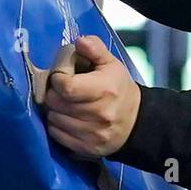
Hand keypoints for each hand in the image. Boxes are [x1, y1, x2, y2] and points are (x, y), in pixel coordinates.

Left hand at [43, 36, 140, 157]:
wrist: (137, 122)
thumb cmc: (118, 88)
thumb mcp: (111, 64)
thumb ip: (95, 49)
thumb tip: (79, 41)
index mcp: (104, 90)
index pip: (65, 86)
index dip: (57, 79)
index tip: (61, 77)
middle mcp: (99, 114)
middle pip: (55, 103)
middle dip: (54, 94)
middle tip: (62, 91)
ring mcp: (93, 134)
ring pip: (53, 119)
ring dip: (54, 110)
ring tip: (65, 105)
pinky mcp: (87, 148)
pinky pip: (56, 135)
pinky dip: (56, 126)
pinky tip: (67, 119)